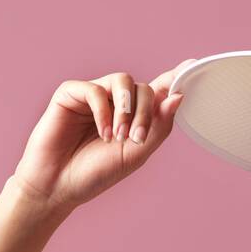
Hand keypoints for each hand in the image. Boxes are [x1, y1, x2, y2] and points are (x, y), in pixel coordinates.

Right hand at [12, 60, 195, 215]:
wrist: (58, 187)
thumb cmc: (94, 173)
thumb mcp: (136, 154)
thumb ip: (158, 127)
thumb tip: (177, 96)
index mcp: (132, 116)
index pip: (157, 90)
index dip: (174, 77)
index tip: (192, 65)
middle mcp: (114, 102)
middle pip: (143, 87)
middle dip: (145, 112)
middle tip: (134, 139)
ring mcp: (92, 95)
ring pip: (122, 81)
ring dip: (126, 109)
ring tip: (117, 136)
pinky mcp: (70, 94)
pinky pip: (95, 89)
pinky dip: (102, 111)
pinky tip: (101, 132)